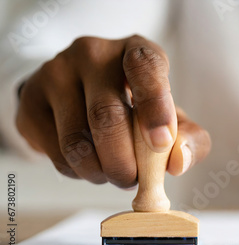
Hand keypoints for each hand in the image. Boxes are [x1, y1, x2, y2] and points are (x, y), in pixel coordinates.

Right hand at [16, 35, 210, 187]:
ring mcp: (56, 73)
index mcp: (135, 51)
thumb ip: (188, 138)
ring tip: (114, 173)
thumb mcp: (170, 116)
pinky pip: (54, 152)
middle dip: (124, 162)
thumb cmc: (137, 107)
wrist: (81, 95)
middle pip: (106, 115)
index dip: (155, 106)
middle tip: (133, 180)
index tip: (161, 143)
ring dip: (100, 172)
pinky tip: (90, 165)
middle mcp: (93, 54)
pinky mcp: (31, 99)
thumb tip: (179, 162)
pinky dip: (78, 172)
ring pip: (76, 140)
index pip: (145, 67)